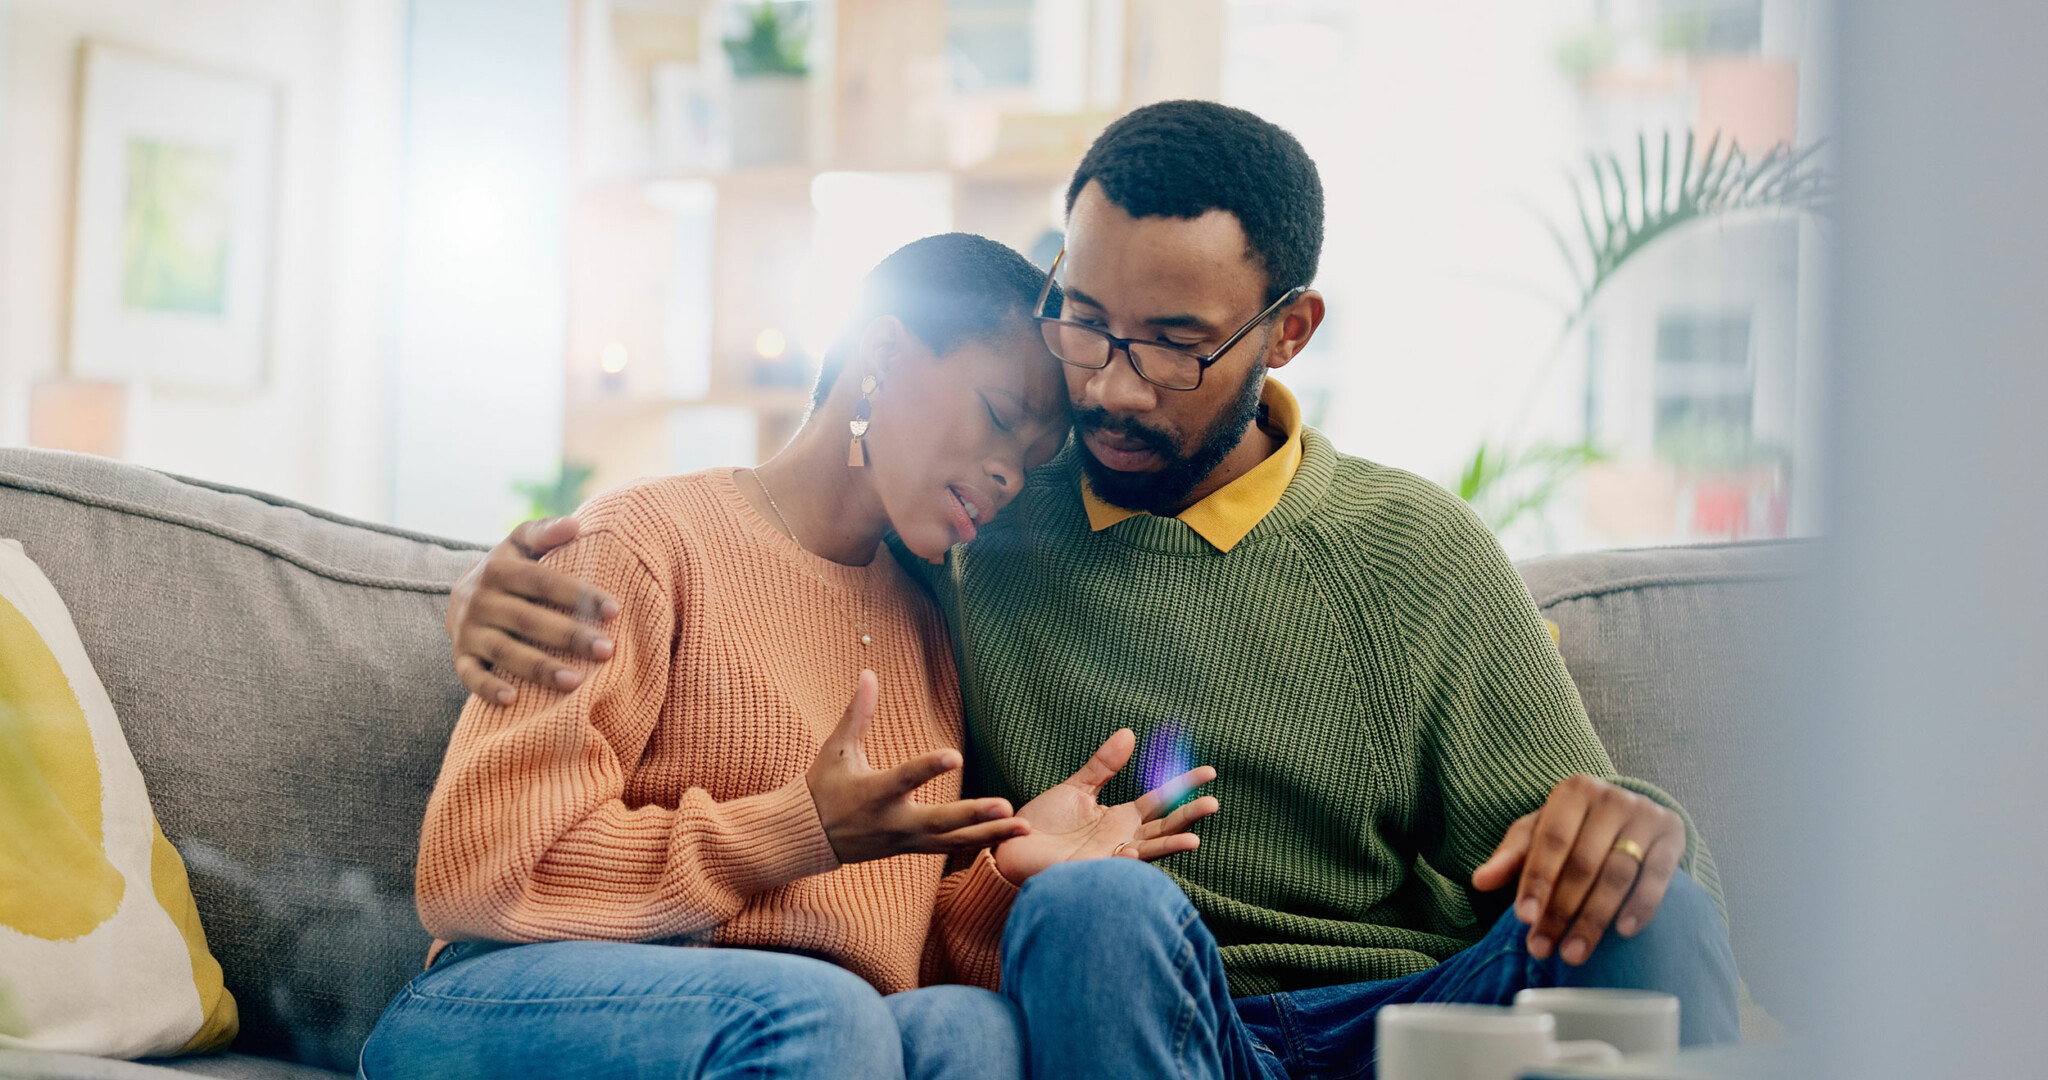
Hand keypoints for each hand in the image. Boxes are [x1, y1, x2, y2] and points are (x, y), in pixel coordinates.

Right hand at [448, 517, 621, 704]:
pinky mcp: (460, 656)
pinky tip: (512, 700)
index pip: (543, 582)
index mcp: (498, 569)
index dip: (578, 595)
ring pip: (505, 651)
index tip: (614, 610)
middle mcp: (480, 599)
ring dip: (539, 667)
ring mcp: (468, 630)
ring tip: (575, 682)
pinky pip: (470, 676)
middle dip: (569, 636)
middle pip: (528, 619)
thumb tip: (574, 525)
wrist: (462, 594)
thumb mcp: (521, 544)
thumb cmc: (509, 569)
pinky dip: (488, 689)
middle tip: (606, 650)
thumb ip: (545, 532)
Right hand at [807, 671, 1030, 864]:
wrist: (809, 837)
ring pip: (952, 841)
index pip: (905, 778)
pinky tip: (1007, 836)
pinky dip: (978, 844)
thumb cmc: (823, 787)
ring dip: (989, 834)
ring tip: (1023, 826)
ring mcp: (904, 840)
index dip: (928, 768)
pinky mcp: (912, 850)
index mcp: (874, 793)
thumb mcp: (836, 749)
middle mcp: (892, 821)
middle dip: (973, 815)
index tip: (955, 756)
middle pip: (939, 821)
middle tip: (1005, 807)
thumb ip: (857, 713)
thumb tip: (868, 673)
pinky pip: (950, 849)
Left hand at [992, 728, 1219, 884]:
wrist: (1012, 847)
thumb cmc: (1043, 822)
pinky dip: (1124, 860)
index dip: (1184, 785)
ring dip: (1170, 846)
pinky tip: (1131, 850)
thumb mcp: (1076, 788)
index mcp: (1121, 818)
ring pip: (1148, 851)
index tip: (1210, 772)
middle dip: (1188, 817)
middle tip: (1213, 803)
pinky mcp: (1092, 871)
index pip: (1161, 799)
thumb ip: (1103, 765)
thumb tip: (1130, 733)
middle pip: (1164, 826)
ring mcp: (1110, 857)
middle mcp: (1123, 838)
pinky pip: (1113, 867)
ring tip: (1194, 840)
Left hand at [1471, 773, 1685, 965]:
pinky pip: (1658, 875)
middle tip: (1543, 948)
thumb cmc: (1572, 828)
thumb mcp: (1537, 834)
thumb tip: (1479, 882)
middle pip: (1583, 863)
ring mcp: (1645, 814)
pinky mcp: (1674, 834)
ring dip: (1594, 918)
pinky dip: (1642, 904)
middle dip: (1561, 911)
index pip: (1551, 842)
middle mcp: (1611, 797)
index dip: (1537, 881)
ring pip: (1618, 874)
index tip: (1524, 919)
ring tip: (1574, 953)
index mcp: (1573, 791)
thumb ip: (1510, 857)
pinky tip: (1623, 931)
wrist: (1627, 814)